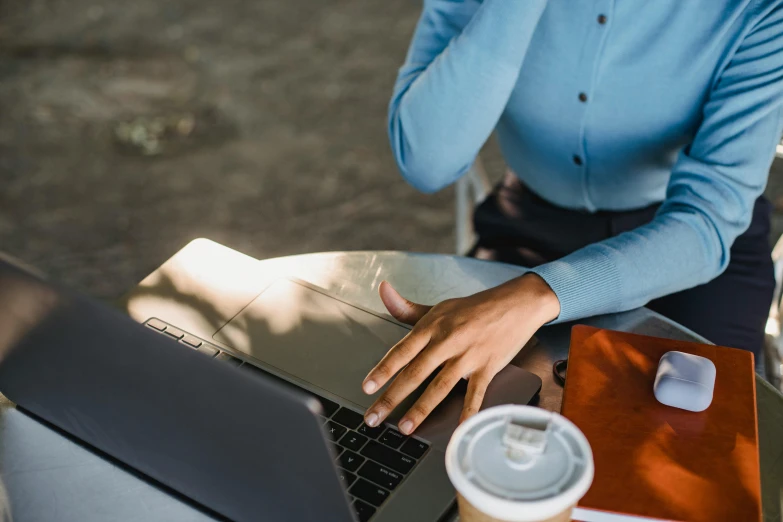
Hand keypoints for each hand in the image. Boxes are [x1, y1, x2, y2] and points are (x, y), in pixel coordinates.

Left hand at [362, 274, 559, 434]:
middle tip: (374, 417)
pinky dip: (468, 412)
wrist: (515, 303)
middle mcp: (447, 340)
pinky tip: (459, 428)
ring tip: (406, 427)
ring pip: (440, 386)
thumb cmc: (474, 308)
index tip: (367, 387)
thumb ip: (407, 308)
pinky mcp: (488, 366)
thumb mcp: (438, 307)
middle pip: (415, 372)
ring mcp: (468, 355)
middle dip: (392, 397)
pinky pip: (476, 393)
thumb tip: (383, 291)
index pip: (401, 351)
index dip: (383, 370)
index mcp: (432, 326)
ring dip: (421, 409)